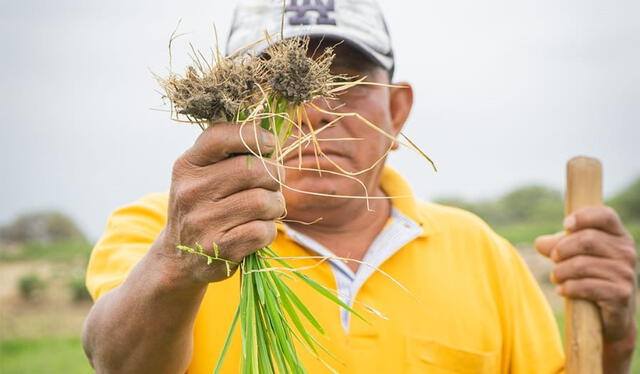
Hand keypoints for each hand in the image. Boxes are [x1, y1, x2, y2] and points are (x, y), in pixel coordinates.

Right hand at [157, 122, 284, 283]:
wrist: (178, 258)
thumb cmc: (203, 207)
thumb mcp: (201, 176)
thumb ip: (229, 155)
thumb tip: (270, 139)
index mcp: (187, 166)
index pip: (220, 136)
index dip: (253, 135)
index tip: (269, 143)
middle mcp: (191, 191)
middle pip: (255, 170)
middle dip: (274, 177)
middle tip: (270, 186)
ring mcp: (203, 221)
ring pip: (264, 201)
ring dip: (275, 206)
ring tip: (265, 210)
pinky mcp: (218, 248)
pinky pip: (263, 231)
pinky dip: (268, 231)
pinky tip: (256, 231)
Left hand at [535, 206, 636, 368]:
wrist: (610, 316)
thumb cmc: (590, 277)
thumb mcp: (573, 256)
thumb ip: (557, 245)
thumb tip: (540, 243)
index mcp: (618, 236)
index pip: (605, 215)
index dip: (583, 216)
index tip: (565, 224)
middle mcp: (626, 252)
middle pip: (587, 239)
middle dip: (562, 249)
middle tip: (553, 259)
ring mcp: (626, 273)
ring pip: (582, 264)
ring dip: (561, 271)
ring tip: (556, 277)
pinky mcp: (620, 294)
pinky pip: (586, 286)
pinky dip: (568, 288)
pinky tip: (562, 290)